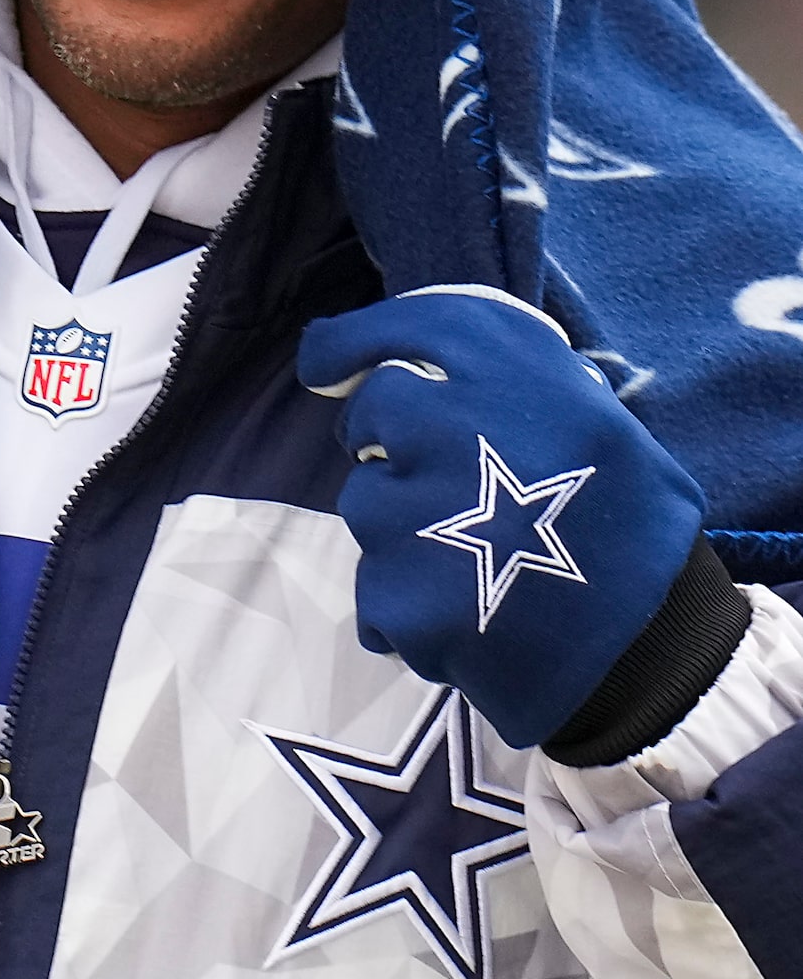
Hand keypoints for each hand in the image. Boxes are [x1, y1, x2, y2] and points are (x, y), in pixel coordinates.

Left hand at [298, 284, 705, 748]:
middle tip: (441, 479)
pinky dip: (406, 603)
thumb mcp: (598, 424)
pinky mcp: (399, 593)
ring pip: (363, 501)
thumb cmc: (633, 531)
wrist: (654, 650)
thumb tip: (421, 369)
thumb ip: (515, 389)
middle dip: (386, 439)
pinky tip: (466, 614)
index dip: (352, 341)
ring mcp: (418, 514)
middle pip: (372, 411)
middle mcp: (458, 429)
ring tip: (474, 560)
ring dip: (398, 527)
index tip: (326, 363)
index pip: (411, 328)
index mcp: (521, 382)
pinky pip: (373, 585)